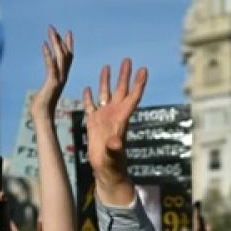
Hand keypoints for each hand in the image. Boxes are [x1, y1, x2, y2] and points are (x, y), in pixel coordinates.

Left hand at [30, 26, 73, 118]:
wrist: (42, 117)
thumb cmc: (41, 107)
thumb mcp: (45, 91)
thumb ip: (47, 84)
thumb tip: (44, 82)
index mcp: (61, 77)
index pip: (66, 58)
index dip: (67, 45)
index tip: (66, 33)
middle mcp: (62, 77)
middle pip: (65, 55)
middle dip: (60, 40)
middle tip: (53, 27)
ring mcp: (59, 79)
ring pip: (60, 57)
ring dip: (55, 43)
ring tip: (50, 31)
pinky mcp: (52, 82)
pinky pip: (51, 66)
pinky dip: (48, 55)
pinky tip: (44, 45)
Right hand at [83, 59, 147, 193]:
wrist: (105, 170)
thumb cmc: (112, 165)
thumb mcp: (112, 156)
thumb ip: (114, 148)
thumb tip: (115, 143)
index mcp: (122, 119)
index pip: (133, 97)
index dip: (138, 84)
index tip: (144, 69)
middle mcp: (114, 115)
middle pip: (121, 91)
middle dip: (125, 75)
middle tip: (128, 59)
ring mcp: (104, 118)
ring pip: (106, 94)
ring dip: (107, 81)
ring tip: (108, 66)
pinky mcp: (93, 123)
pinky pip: (91, 106)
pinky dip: (89, 97)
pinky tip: (87, 88)